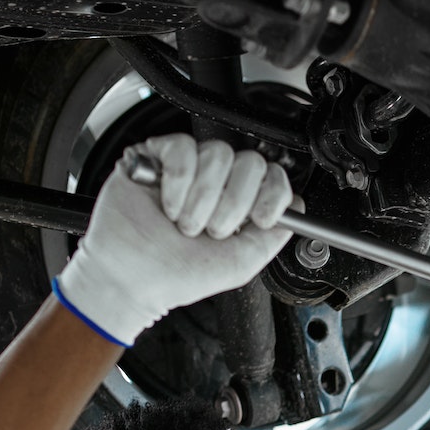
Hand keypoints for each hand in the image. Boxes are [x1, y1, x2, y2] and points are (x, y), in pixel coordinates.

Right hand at [54, 134, 293, 345]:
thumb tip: (297, 208)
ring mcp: (187, 168)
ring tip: (185, 224)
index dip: (272, 194)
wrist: (132, 280)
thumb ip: (272, 237)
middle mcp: (216, 183)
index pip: (272, 176)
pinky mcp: (156, 156)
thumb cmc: (178, 276)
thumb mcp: (241, 263)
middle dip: (235, 202)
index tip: (262, 218)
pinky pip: (183, 149)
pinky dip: (179, 181)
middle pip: (250, 162)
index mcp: (239, 204)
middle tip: (213, 229)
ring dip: (203, 198)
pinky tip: (168, 205)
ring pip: (218, 154)